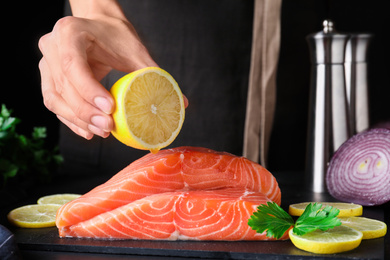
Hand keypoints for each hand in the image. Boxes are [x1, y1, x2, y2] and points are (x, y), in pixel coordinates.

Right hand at [38, 14, 157, 138]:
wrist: (100, 27)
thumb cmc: (117, 36)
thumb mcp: (136, 52)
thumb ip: (155, 76)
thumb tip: (182, 103)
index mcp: (70, 33)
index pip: (73, 65)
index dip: (89, 90)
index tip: (110, 108)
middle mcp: (51, 46)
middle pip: (63, 86)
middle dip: (86, 112)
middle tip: (109, 127)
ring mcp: (46, 62)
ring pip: (55, 99)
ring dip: (78, 120)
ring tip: (102, 132)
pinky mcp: (48, 77)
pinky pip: (55, 103)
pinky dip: (71, 120)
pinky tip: (89, 131)